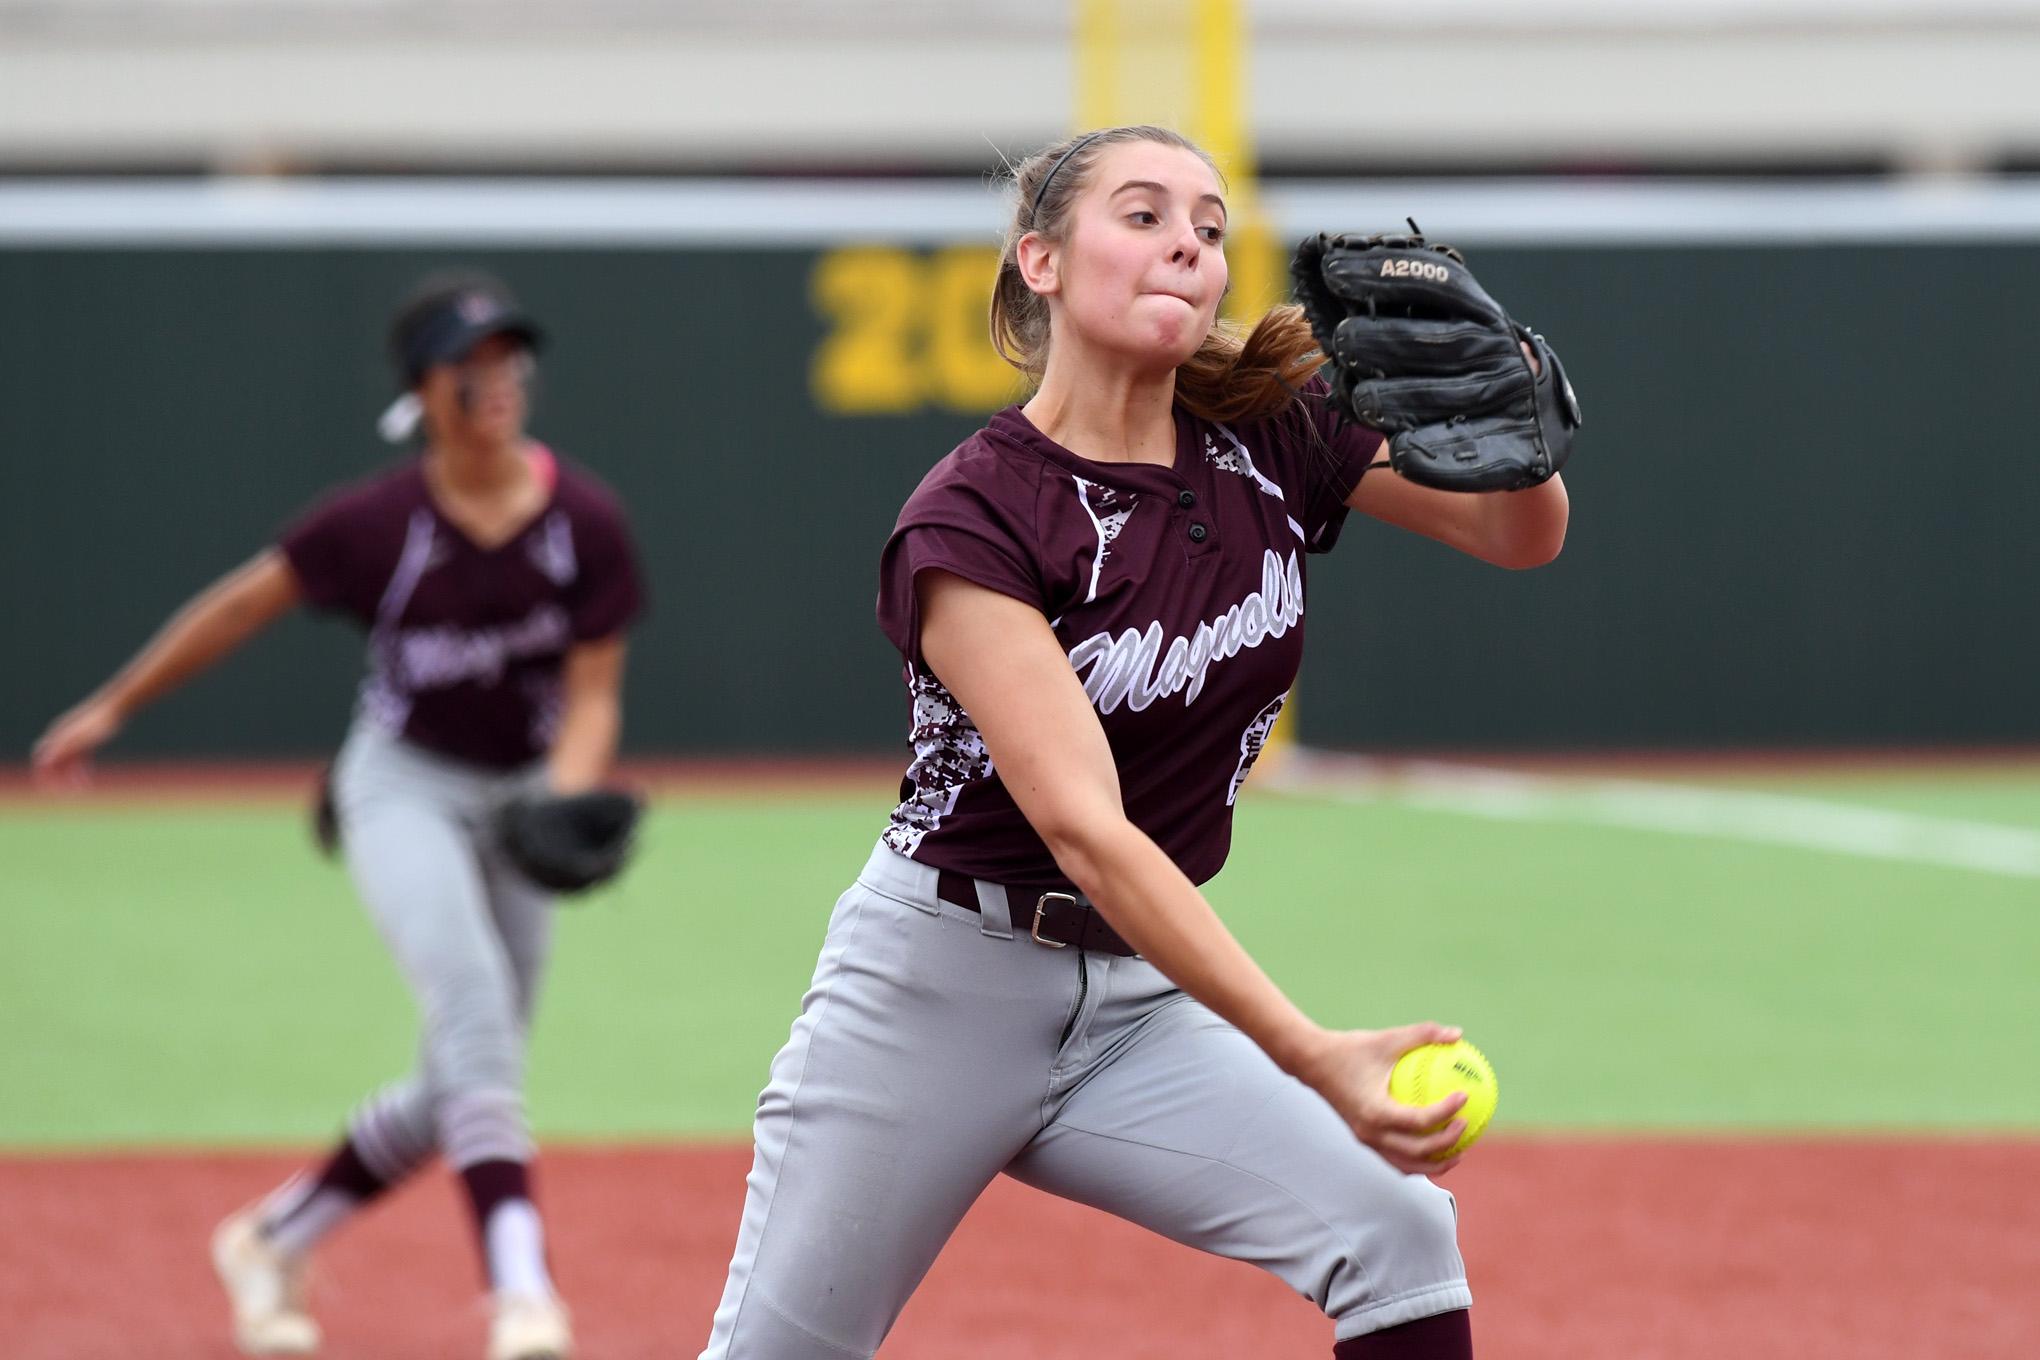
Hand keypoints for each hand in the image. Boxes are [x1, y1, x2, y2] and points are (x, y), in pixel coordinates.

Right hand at [31, 695, 123, 786]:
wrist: (117, 706)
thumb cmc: (100, 722)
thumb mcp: (80, 738)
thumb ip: (61, 749)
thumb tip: (42, 762)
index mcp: (57, 737)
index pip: (42, 761)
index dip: (44, 777)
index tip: (51, 791)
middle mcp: (61, 737)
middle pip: (53, 763)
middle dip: (58, 779)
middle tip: (67, 793)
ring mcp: (74, 738)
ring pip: (67, 762)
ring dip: (70, 776)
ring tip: (82, 787)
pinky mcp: (86, 739)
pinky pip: (78, 757)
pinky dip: (80, 768)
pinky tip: (87, 777)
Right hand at [1292, 1022, 1470, 1175]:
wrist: (1312, 1063)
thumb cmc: (1350, 1049)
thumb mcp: (1387, 1038)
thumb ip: (1422, 1035)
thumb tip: (1457, 1033)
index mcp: (1376, 1112)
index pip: (1419, 1120)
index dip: (1446, 1111)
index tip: (1464, 1096)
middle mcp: (1371, 1133)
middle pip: (1417, 1152)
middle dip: (1447, 1144)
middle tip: (1467, 1125)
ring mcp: (1366, 1141)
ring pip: (1407, 1164)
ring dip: (1435, 1162)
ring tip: (1458, 1152)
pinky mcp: (1365, 1140)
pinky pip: (1396, 1158)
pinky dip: (1417, 1158)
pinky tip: (1434, 1146)